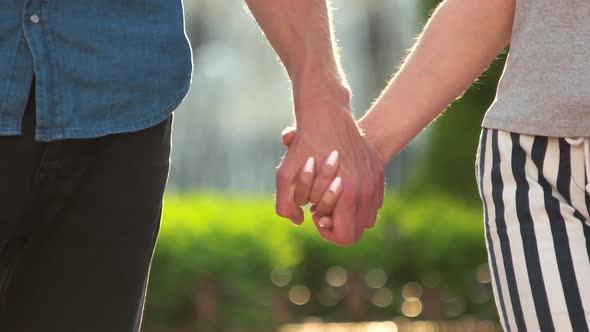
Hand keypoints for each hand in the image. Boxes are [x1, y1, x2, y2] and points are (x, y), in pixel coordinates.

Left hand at [275, 93, 385, 245]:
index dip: (328, 233)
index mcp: (349, 195)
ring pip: (368, 217)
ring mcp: (376, 181)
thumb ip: (285, 206)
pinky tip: (342, 187)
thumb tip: (300, 221)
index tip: (316, 218)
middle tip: (321, 209)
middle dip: (338, 223)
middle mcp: (367, 191)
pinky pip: (374, 200)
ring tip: (332, 197)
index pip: (346, 237)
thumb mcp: (285, 176)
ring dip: (349, 214)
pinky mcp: (379, 171)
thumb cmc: (305, 146)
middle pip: (358, 230)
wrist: (327, 115)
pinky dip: (359, 200)